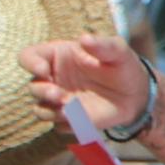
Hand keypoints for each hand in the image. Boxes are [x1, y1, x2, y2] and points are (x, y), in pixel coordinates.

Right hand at [21, 33, 151, 128]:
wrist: (135, 94)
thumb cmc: (122, 65)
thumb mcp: (117, 51)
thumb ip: (103, 45)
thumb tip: (84, 38)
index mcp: (57, 57)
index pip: (29, 56)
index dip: (30, 63)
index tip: (43, 69)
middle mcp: (53, 79)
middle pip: (32, 87)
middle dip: (42, 92)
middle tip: (60, 95)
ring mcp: (59, 101)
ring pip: (40, 110)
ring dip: (50, 112)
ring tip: (70, 110)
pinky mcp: (68, 120)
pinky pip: (58, 126)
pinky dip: (67, 124)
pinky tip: (83, 120)